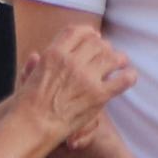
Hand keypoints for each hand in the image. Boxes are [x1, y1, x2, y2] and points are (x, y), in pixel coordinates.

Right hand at [12, 25, 133, 139]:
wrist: (34, 125)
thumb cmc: (27, 105)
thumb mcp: (27, 78)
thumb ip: (33, 66)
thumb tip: (35, 55)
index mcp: (54, 53)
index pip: (76, 32)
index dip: (88, 32)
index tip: (94, 36)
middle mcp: (71, 61)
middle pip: (96, 43)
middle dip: (104, 46)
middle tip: (109, 52)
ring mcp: (86, 77)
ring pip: (111, 57)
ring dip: (118, 58)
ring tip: (121, 61)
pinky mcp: (98, 95)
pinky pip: (121, 80)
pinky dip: (128, 76)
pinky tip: (130, 76)